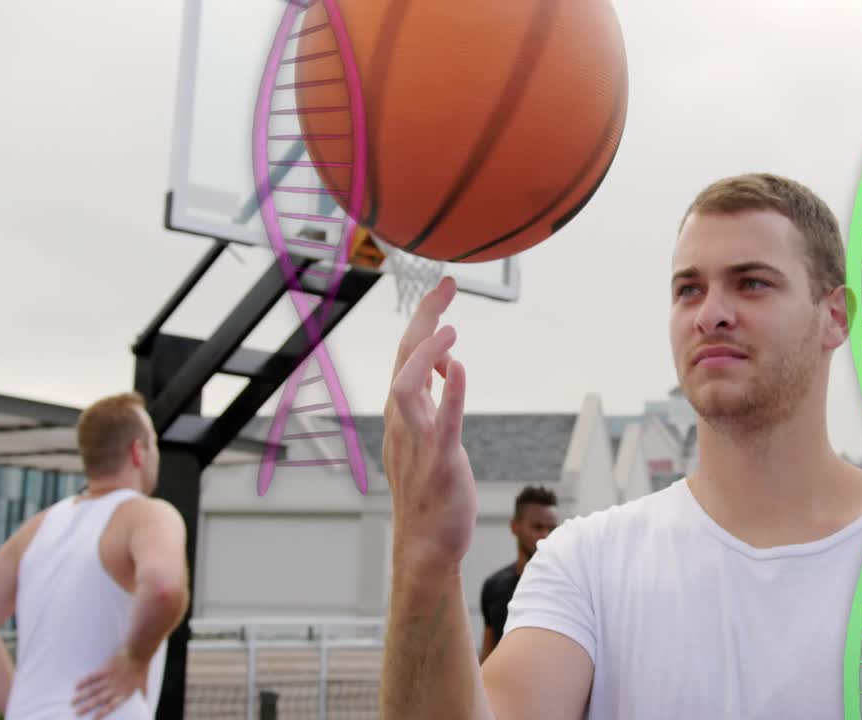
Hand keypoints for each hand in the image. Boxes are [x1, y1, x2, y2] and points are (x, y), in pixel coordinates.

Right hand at [72, 647, 148, 718]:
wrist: (139, 653)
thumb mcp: (144, 684)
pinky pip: (92, 676)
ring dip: (82, 696)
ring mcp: (109, 679)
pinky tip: (76, 685)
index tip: (93, 719)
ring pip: (93, 689)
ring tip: (72, 701)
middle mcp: (114, 688)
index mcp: (124, 693)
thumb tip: (146, 702)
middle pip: (98, 699)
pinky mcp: (105, 669)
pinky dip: (84, 681)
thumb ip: (143, 694)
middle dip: (86, 707)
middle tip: (76, 713)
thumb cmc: (142, 669)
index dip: (102, 713)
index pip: (110, 706)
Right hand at [383, 276, 476, 573]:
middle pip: (403, 359)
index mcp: (401, 414)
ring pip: (407, 388)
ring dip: (426, 355)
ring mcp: (418, 443)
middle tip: (445, 286)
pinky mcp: (440, 463)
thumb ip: (435, 399)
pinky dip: (451, 393)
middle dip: (422, 320)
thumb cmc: (430, 492)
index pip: (406, 355)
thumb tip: (447, 364)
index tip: (442, 290)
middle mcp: (403, 423)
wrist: (424, 546)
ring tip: (451, 328)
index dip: (422, 320)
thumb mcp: (429, 435)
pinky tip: (460, 367)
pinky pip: (443, 423)